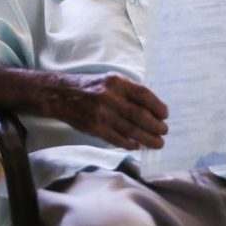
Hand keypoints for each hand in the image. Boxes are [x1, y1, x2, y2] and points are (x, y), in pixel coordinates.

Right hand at [49, 72, 167, 149]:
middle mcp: (109, 97)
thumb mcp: (110, 80)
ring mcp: (101, 114)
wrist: (61, 95)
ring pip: (130, 130)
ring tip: (157, 143)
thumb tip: (151, 109)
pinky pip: (116, 139)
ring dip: (147, 138)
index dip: (157, 106)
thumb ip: (129, 91)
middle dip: (155, 125)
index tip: (165, 115)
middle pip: (139, 115)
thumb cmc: (91, 87)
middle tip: (164, 131)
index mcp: (116, 82)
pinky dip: (129, 144)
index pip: (143, 95)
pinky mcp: (94, 127)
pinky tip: (137, 146)